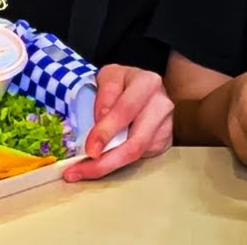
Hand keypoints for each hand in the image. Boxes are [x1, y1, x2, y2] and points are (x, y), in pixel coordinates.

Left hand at [64, 65, 173, 181]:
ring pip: (137, 154)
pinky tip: (103, 162)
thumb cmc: (121, 84)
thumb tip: (101, 120)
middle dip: (106, 161)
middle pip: (135, 142)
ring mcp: (166, 126)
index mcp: (148, 83)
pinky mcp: (164, 142)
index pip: (125, 111)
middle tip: (81, 170)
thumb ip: (105, 94)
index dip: (105, 132)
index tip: (89, 149)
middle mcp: (162, 105)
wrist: (139, 88)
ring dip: (109, 165)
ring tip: (86, 170)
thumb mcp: (108, 77)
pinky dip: (118, 163)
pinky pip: (140, 158)